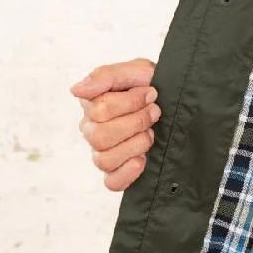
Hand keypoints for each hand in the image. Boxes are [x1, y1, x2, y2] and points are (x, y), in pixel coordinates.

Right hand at [70, 58, 160, 191]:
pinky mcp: (117, 171)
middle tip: (154, 111)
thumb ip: (104, 76)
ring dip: (136, 144)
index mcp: (92, 105)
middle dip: (136, 122)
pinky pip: (112, 182)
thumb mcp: (134, 70)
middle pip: (100, 137)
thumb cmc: (151, 84)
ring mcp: (103, 152)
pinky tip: (142, 159)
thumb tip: (76, 90)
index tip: (151, 93)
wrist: (175, 98)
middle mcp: (92, 131)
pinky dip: (128, 172)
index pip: (100, 111)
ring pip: (104, 160)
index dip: (131, 102)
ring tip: (151, 132)